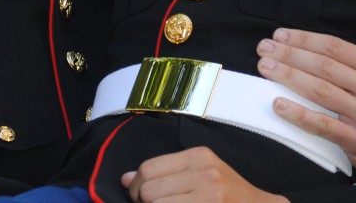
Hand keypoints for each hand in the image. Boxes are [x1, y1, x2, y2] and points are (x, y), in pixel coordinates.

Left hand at [121, 147, 288, 202]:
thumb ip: (165, 173)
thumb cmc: (229, 194)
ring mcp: (209, 195)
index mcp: (199, 156)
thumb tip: (125, 179)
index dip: (136, 187)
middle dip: (142, 202)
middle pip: (149, 190)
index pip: (148, 168)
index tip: (138, 197)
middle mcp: (204, 172)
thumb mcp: (201, 174)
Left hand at [255, 27, 355, 179]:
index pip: (335, 48)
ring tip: (264, 67)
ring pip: (319, 91)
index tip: (280, 35)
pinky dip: (298, 114)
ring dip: (287, 77)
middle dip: (289, 54)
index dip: (304, 39)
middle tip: (263, 48)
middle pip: (323, 67)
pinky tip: (278, 104)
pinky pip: (322, 125)